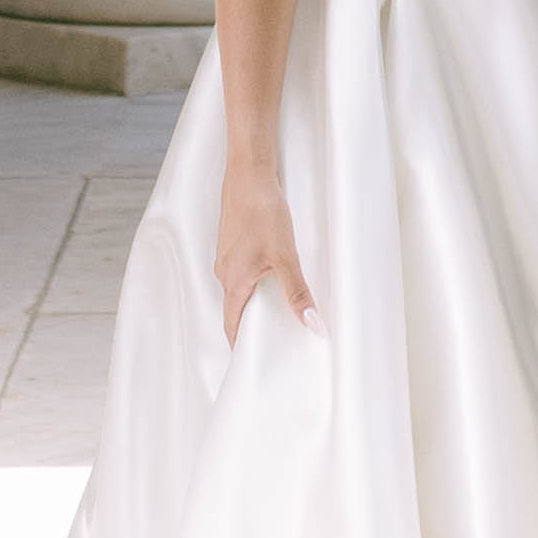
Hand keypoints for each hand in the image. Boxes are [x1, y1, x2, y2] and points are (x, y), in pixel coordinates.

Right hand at [214, 162, 312, 342]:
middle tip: (275, 341)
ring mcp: (228, 256)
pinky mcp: (234, 242)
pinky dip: (256, 282)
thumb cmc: (261, 211)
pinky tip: (274, 276)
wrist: (249, 173)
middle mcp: (225, 272)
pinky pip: (242, 272)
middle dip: (253, 327)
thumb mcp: (285, 256)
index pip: (232, 326)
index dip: (242, 347)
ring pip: (240, 290)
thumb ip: (297, 292)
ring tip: (279, 311)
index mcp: (233, 281)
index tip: (253, 364)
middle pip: (236, 310)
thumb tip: (312, 325)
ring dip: (255, 302)